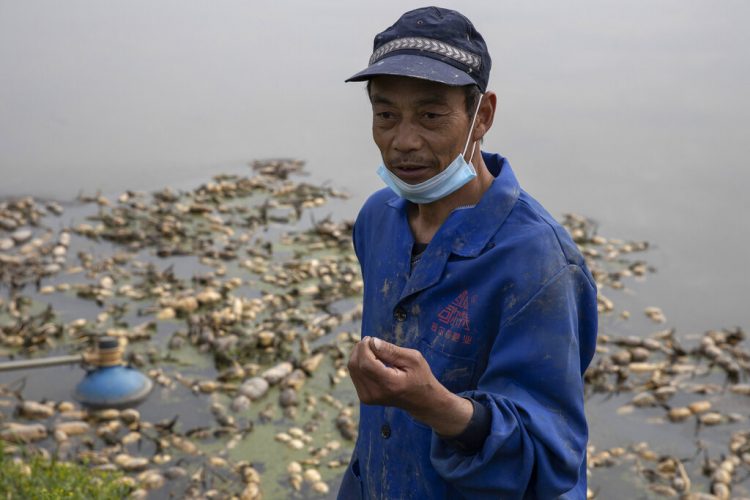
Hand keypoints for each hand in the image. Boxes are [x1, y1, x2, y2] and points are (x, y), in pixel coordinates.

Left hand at [347, 336, 472, 435]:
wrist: (421, 401)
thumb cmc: (420, 377)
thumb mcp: (413, 359)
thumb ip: (391, 351)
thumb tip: (372, 342)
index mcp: (389, 384)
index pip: (366, 363)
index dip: (364, 347)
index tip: (371, 338)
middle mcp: (376, 393)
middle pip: (356, 365)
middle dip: (360, 349)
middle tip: (371, 342)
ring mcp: (368, 398)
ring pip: (353, 369)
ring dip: (359, 355)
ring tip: (373, 351)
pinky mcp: (365, 397)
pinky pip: (355, 374)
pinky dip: (360, 364)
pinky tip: (372, 361)